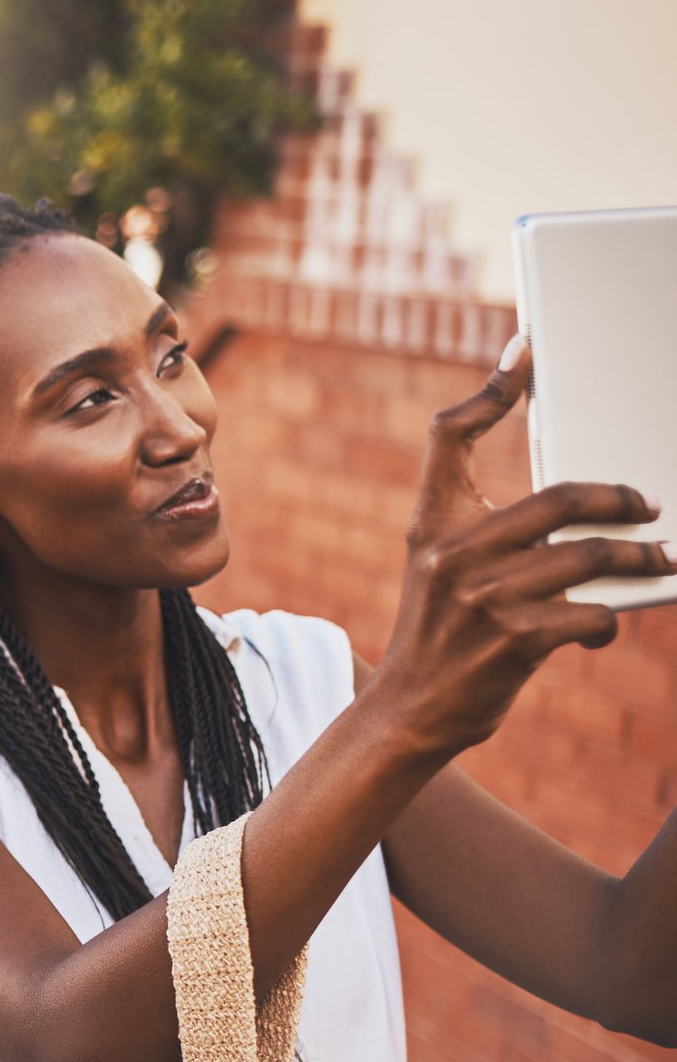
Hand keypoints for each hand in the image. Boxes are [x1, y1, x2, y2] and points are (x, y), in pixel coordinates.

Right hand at [368, 335, 671, 756]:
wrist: (409, 710)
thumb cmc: (438, 634)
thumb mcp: (436, 569)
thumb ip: (482, 528)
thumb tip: (569, 506)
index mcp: (431, 526)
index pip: (450, 437)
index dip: (490, 390)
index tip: (525, 352)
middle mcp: (451, 555)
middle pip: (557, 498)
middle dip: (617, 500)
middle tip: (647, 507)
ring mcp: (482, 598)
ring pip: (587, 557)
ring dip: (637, 560)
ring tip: (660, 562)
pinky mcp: (513, 640)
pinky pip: (590, 613)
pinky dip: (607, 621)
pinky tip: (599, 630)